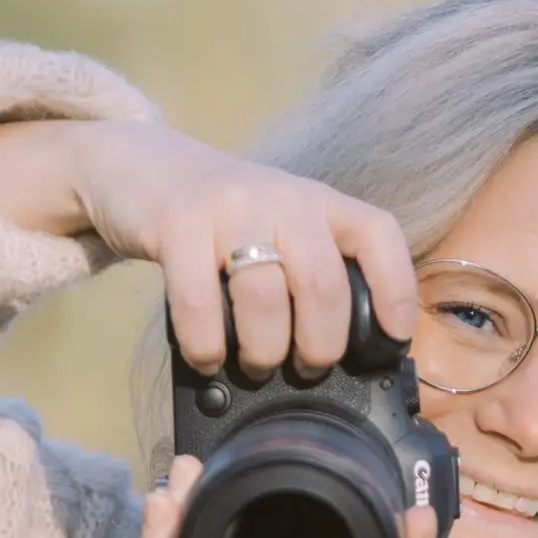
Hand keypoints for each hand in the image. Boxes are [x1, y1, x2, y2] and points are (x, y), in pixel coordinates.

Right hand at [68, 121, 417, 378]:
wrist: (141, 168)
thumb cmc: (220, 220)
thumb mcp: (278, 228)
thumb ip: (307, 270)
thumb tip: (335, 356)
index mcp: (317, 202)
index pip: (377, 234)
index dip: (395, 289)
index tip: (395, 338)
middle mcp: (282, 197)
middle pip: (323, 284)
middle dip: (320, 346)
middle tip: (305, 370)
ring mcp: (230, 207)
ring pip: (264, 298)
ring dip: (263, 352)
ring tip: (255, 368)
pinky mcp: (178, 223)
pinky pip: (199, 302)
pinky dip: (206, 346)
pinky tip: (207, 359)